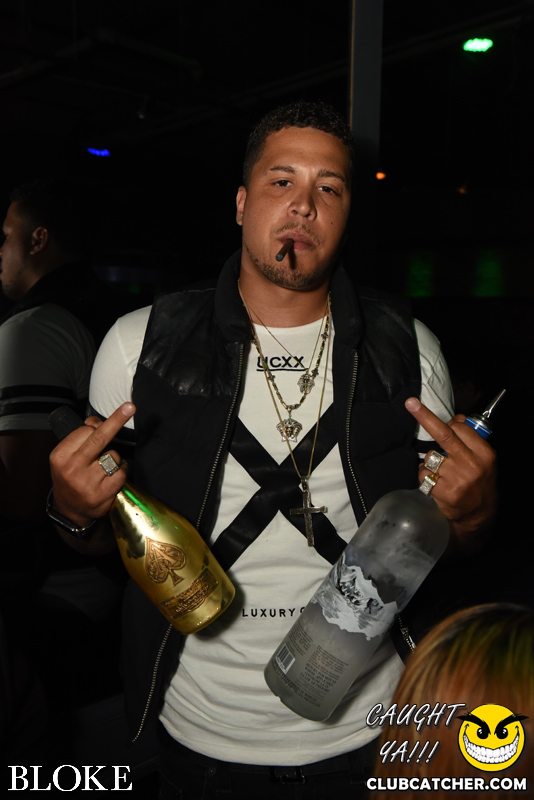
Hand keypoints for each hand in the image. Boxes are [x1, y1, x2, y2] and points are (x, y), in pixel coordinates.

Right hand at [49, 403, 134, 526]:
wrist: (70, 511)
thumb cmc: (70, 477)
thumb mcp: (66, 456)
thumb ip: (80, 438)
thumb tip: (95, 421)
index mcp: (61, 456)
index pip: (85, 431)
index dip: (96, 427)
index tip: (101, 423)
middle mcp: (72, 468)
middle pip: (100, 438)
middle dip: (117, 420)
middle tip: (130, 407)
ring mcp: (87, 482)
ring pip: (114, 455)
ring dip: (114, 458)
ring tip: (102, 469)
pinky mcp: (102, 494)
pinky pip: (122, 472)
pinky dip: (122, 471)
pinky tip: (112, 477)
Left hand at [405, 397, 496, 540]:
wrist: (479, 514)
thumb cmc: (479, 481)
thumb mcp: (483, 459)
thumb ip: (470, 439)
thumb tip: (456, 418)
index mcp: (483, 454)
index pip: (460, 428)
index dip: (448, 423)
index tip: (438, 417)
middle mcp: (471, 465)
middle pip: (443, 434)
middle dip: (425, 416)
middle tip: (410, 403)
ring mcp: (456, 479)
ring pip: (430, 457)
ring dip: (430, 462)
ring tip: (442, 472)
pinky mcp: (442, 491)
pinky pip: (423, 474)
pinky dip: (426, 476)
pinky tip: (437, 483)